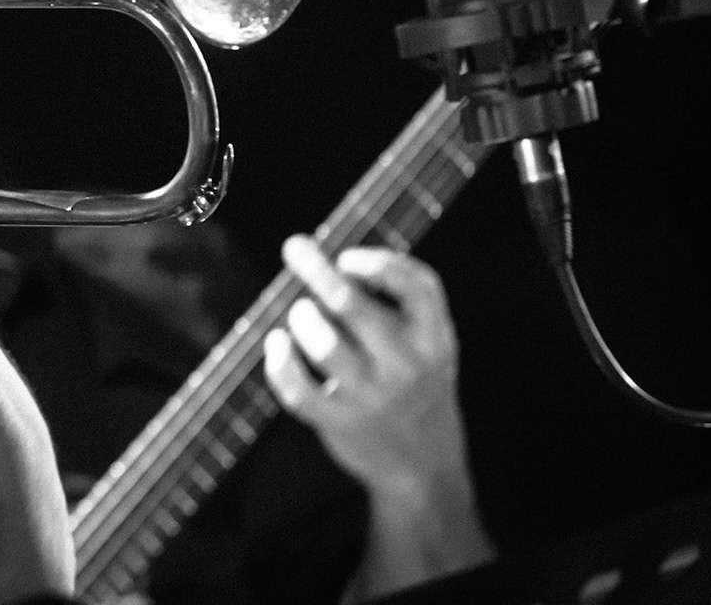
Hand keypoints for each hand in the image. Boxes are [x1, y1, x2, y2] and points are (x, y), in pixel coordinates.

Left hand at [261, 236, 473, 498]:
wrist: (424, 464)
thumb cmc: (416, 382)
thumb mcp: (428, 343)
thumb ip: (397, 304)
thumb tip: (330, 261)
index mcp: (433, 338)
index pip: (417, 286)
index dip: (378, 262)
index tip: (346, 256)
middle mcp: (405, 364)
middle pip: (351, 305)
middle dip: (315, 269)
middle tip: (295, 247)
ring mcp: (372, 396)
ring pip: (323, 343)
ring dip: (302, 316)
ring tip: (300, 313)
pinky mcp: (340, 422)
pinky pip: (297, 388)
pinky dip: (278, 361)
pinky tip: (277, 344)